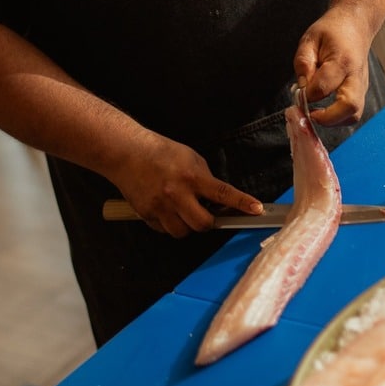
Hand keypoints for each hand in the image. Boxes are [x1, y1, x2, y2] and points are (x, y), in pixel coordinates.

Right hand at [108, 132, 262, 237]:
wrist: (127, 153)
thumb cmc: (161, 152)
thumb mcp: (190, 158)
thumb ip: (204, 179)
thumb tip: (217, 199)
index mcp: (192, 176)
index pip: (223, 193)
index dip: (242, 203)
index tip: (257, 209)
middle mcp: (177, 193)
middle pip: (202, 224)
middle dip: (208, 222)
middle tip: (205, 213)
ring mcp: (161, 206)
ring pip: (182, 232)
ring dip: (187, 226)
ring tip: (183, 211)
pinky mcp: (146, 214)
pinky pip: (164, 230)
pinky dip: (169, 224)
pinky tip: (166, 210)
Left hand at [293, 5, 371, 126]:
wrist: (356, 25)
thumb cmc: (332, 31)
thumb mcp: (309, 39)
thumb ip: (303, 63)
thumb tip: (302, 88)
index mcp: (342, 61)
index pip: (324, 87)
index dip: (308, 95)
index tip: (299, 93)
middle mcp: (356, 76)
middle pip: (350, 108)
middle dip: (328, 118)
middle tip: (310, 115)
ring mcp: (362, 86)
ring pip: (354, 115)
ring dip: (334, 121)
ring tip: (316, 114)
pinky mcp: (362, 92)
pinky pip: (353, 112)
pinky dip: (338, 117)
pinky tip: (324, 110)